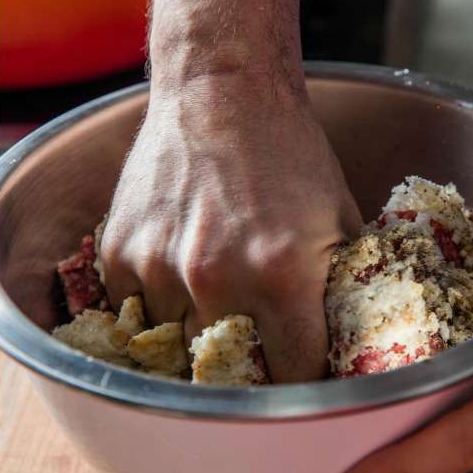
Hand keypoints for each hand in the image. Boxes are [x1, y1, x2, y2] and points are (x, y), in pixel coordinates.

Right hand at [100, 72, 360, 381]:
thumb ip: (342, 288)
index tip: (306, 374)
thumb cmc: (293, 157)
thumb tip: (352, 341)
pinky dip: (161, 307)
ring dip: (202, 334)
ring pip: (179, 344)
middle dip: (252, 364)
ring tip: (223, 304)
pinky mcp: (120, 253)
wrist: (223, 92)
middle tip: (264, 345)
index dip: (303, 380)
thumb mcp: (342, 224)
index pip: (293, 375)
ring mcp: (161, 268)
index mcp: (282, 279)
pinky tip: (185, 281)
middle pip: (232, 368)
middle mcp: (217, 281)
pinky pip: (138, 312)